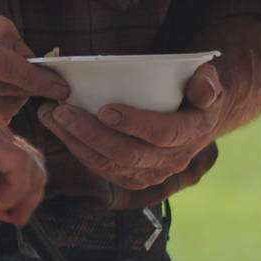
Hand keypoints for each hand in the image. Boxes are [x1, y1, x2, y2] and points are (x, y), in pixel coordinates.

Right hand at [0, 110, 45, 225]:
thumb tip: (12, 216)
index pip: (24, 163)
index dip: (26, 194)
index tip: (14, 218)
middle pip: (35, 164)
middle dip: (28, 197)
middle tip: (13, 219)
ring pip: (31, 167)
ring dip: (9, 195)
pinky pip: (19, 169)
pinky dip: (5, 191)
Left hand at [38, 62, 226, 191]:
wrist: (193, 118)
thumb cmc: (194, 91)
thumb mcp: (208, 81)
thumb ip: (208, 83)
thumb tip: (203, 91)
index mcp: (192, 133)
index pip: (163, 134)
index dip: (135, 124)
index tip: (105, 109)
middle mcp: (172, 160)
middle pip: (128, 154)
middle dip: (91, 133)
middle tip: (62, 111)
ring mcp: (152, 173)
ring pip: (109, 165)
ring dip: (76, 142)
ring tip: (51, 116)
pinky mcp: (133, 178)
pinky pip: (101, 168)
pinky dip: (77, 149)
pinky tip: (58, 128)